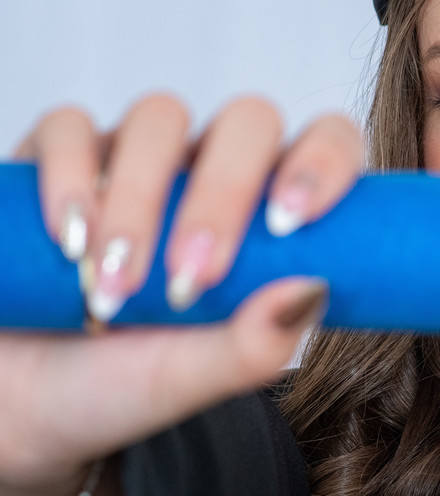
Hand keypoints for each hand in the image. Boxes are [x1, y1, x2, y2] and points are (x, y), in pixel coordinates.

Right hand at [0, 93, 361, 495]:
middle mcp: (210, 170)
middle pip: (248, 121)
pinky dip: (68, 179)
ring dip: (139, 201)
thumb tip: (311, 292)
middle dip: (222, 195)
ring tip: (114, 287)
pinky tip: (69, 244)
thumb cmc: (121, 384)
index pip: (326, 144)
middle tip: (191, 278)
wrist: (20, 405)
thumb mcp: (192, 378)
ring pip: (162, 117)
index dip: (323, 163)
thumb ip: (256, 344)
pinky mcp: (62, 157)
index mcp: (268, 210)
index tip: (290, 223)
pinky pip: (69, 128)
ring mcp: (139, 157)